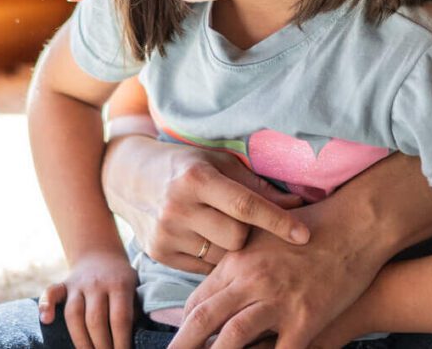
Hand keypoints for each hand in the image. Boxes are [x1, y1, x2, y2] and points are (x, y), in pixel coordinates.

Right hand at [40, 252, 140, 348]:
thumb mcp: (135, 288)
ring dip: (80, 340)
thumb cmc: (122, 280)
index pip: (120, 318)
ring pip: (74, 314)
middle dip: (101, 345)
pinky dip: (45, 305)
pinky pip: (51, 292)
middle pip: (95, 320)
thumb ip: (134, 310)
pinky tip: (46, 321)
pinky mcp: (63, 284)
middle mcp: (97, 283)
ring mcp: (78, 283)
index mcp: (120, 284)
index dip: (121, 341)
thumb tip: (136, 339)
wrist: (101, 254)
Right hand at [102, 135, 307, 273]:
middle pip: (236, 238)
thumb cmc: (185, 166)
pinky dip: (213, 257)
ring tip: (225, 229)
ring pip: (221, 258)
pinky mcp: (159, 254)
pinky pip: (203, 268)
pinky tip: (207, 238)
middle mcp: (178, 207)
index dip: (278, 221)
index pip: (245, 205)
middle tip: (248, 223)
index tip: (304, 235)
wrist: (127, 177)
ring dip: (232, 249)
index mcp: (196, 177)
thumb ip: (255, 185)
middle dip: (250, 234)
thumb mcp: (217, 163)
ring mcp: (166, 233)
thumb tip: (298, 204)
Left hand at [166, 203, 382, 348]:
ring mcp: (279, 300)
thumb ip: (239, 257)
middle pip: (204, 320)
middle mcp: (252, 280)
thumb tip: (220, 279)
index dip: (185, 325)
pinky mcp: (306, 317)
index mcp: (238, 262)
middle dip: (182, 344)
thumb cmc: (312, 228)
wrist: (356, 226)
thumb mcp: (264, 234)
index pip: (198, 300)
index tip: (182, 338)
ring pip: (233, 337)